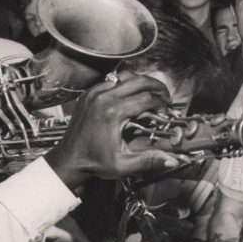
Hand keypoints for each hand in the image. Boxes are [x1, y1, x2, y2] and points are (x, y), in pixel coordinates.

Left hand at [45, 71, 182, 189]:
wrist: (69, 159)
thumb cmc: (94, 162)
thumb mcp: (124, 165)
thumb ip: (149, 161)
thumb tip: (173, 161)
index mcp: (113, 112)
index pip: (147, 98)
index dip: (161, 105)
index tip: (165, 114)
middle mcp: (103, 97)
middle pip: (139, 80)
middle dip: (157, 87)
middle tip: (166, 97)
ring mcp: (94, 93)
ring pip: (125, 77)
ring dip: (141, 84)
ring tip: (150, 95)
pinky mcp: (89, 94)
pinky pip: (111, 81)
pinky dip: (125, 86)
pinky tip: (131, 98)